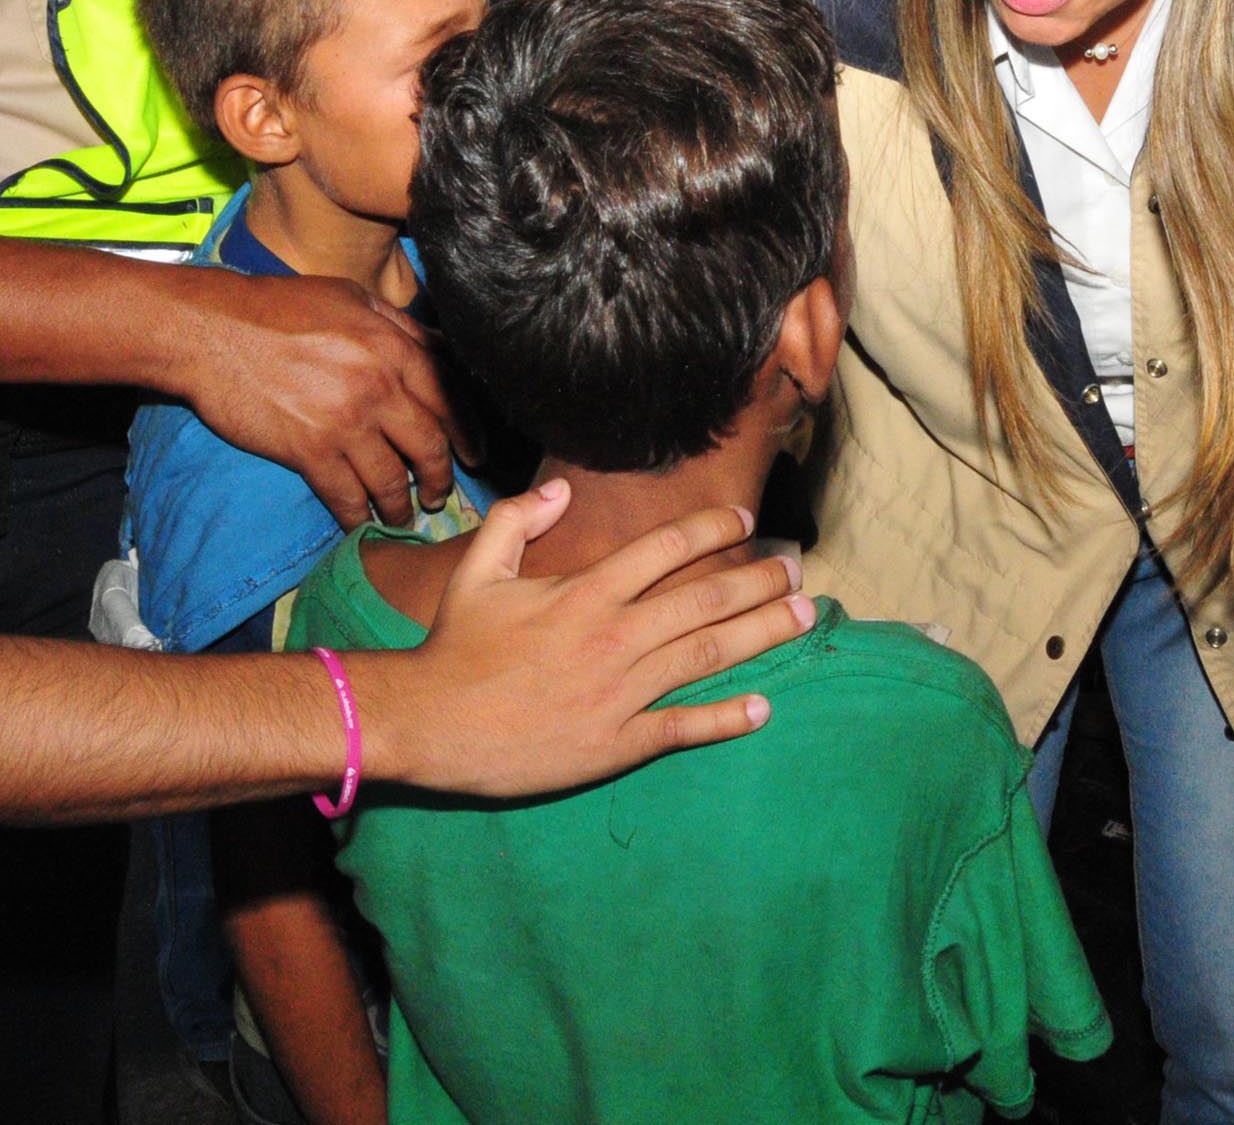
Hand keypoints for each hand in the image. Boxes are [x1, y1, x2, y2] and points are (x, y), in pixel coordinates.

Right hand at [176, 271, 458, 520]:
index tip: (473, 454)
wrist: (214, 330)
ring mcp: (345, 422)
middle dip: (440, 477)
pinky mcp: (309, 451)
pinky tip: (362, 525)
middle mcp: (379, 387)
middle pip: (429, 445)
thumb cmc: (280, 307)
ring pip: (392, 479)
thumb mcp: (352, 298)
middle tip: (441, 494)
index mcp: (393, 347)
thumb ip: (400, 326)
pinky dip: (358, 517)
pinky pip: (346, 496)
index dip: (467, 432)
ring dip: (402, 506)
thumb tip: (441, 350)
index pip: (449, 398)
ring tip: (404, 518)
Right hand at [367, 482, 813, 795]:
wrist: (430, 724)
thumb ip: (518, 521)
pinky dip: (726, 718)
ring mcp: (621, 692)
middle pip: (705, 599)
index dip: (713, 529)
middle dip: (759, 581)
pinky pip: (682, 727)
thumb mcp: (476, 570)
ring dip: (762, 633)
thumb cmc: (454, 647)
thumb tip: (564, 490)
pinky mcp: (617, 743)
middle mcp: (614, 637)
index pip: (667, 547)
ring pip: (708, 655)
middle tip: (797, 569)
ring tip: (803, 617)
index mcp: (586, 591)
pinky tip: (762, 708)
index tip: (746, 522)